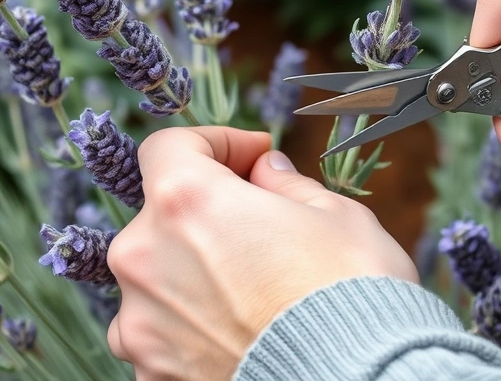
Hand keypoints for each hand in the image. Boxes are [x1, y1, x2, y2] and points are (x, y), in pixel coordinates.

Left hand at [106, 127, 417, 379]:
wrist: (359, 379)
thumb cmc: (353, 291)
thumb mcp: (336, 214)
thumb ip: (286, 184)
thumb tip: (264, 172)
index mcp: (187, 202)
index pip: (169, 147)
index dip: (217, 143)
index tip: (254, 156)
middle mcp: (146, 259)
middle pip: (161, 215)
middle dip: (209, 211)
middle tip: (265, 224)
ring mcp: (141, 324)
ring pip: (156, 278)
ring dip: (193, 271)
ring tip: (253, 288)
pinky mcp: (153, 374)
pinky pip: (161, 333)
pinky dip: (192, 326)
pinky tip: (242, 330)